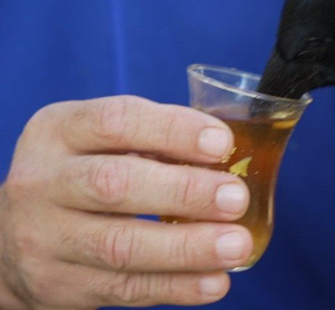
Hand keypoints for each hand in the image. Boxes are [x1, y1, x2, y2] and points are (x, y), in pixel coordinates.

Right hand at [0, 96, 251, 308]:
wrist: (12, 238)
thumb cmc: (84, 173)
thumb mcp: (100, 142)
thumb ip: (155, 139)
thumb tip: (231, 153)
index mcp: (59, 131)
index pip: (116, 121)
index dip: (173, 130)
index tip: (223, 143)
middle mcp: (42, 182)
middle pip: (114, 186)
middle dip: (184, 192)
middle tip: (236, 199)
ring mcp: (45, 238)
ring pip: (120, 246)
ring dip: (187, 248)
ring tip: (237, 244)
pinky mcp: (60, 285)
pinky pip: (125, 289)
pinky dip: (177, 287)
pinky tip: (215, 281)